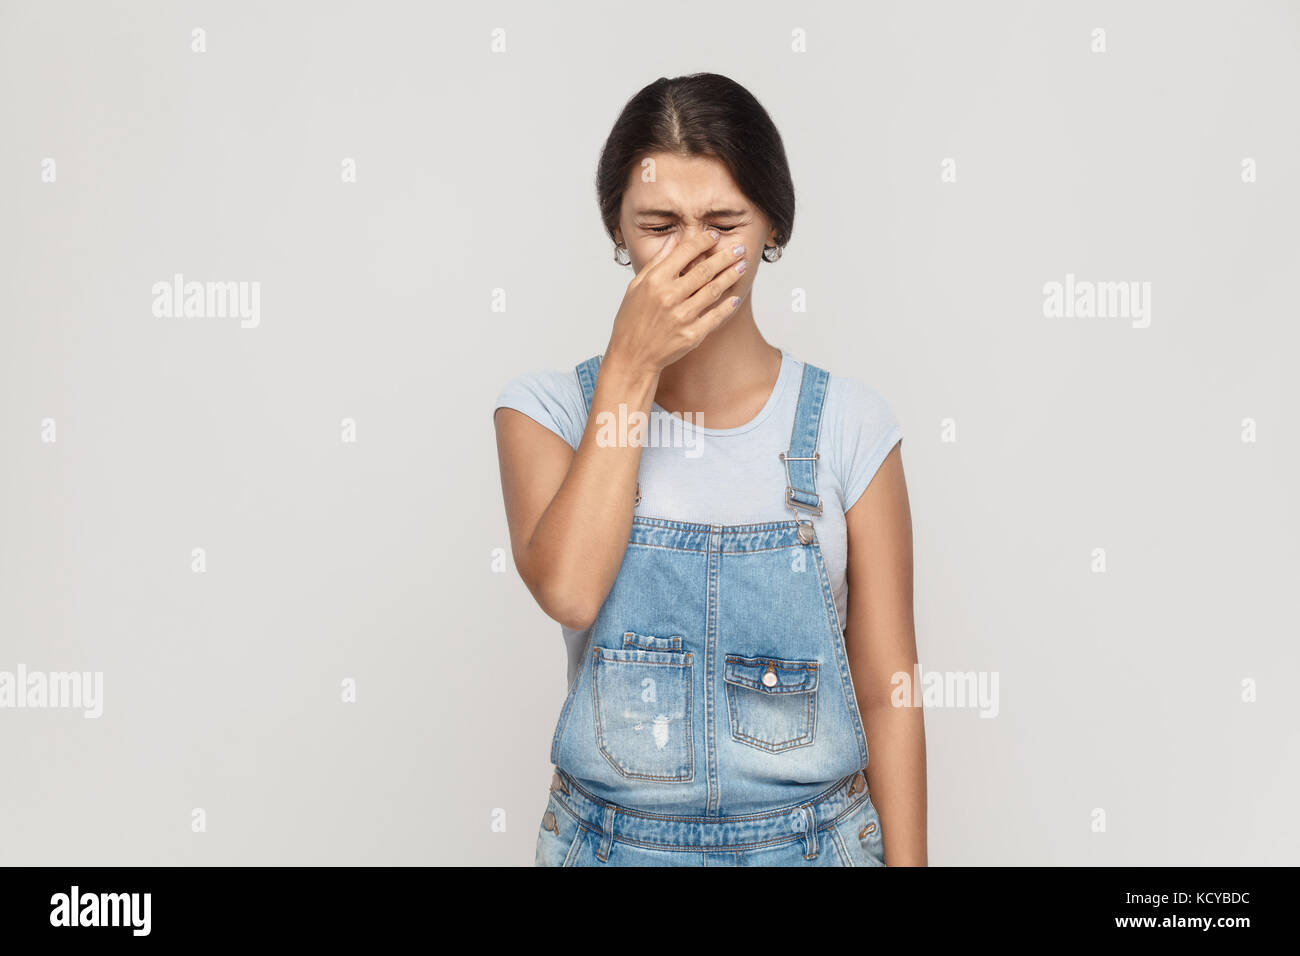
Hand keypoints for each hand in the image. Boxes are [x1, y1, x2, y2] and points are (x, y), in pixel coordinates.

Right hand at [605, 228, 748, 376]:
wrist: (632, 356)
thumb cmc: (631, 320)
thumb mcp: (636, 286)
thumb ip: (656, 262)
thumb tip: (674, 240)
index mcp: (655, 281)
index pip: (684, 253)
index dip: (703, 242)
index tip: (715, 236)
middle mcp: (669, 297)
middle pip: (704, 270)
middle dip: (725, 257)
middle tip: (740, 249)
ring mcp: (682, 317)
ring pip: (713, 290)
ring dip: (731, 276)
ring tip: (742, 266)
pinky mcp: (691, 335)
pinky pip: (715, 316)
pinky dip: (727, 306)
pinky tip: (735, 296)